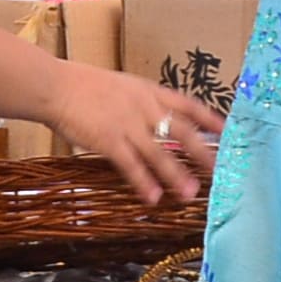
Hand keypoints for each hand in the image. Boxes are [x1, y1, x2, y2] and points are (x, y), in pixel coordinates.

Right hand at [44, 65, 222, 204]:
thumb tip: (152, 117)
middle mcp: (144, 108)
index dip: (209, 119)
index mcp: (148, 92)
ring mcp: (127, 124)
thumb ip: (138, 101)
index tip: (227, 131)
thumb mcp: (119, 85)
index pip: (188, 105)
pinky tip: (153, 197)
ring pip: (159, 153)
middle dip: (202, 154)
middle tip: (219, 172)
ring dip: (176, 175)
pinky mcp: (108, 140)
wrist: (53, 85)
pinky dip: (143, 182)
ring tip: (190, 193)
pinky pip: (130, 165)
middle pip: (182, 133)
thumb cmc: (80, 84)